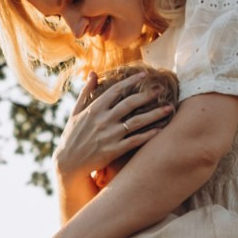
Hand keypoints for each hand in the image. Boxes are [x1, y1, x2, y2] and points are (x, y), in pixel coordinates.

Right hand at [52, 81, 171, 188]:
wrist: (68, 163)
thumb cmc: (72, 136)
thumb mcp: (75, 112)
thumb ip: (86, 92)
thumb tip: (93, 73)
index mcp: (94, 109)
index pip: (115, 90)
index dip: (131, 81)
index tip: (144, 74)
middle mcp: (103, 120)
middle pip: (130, 103)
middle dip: (148, 95)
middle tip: (161, 88)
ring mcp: (110, 136)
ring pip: (137, 122)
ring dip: (155, 114)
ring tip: (169, 108)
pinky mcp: (114, 150)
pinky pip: (135, 140)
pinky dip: (149, 135)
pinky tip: (161, 129)